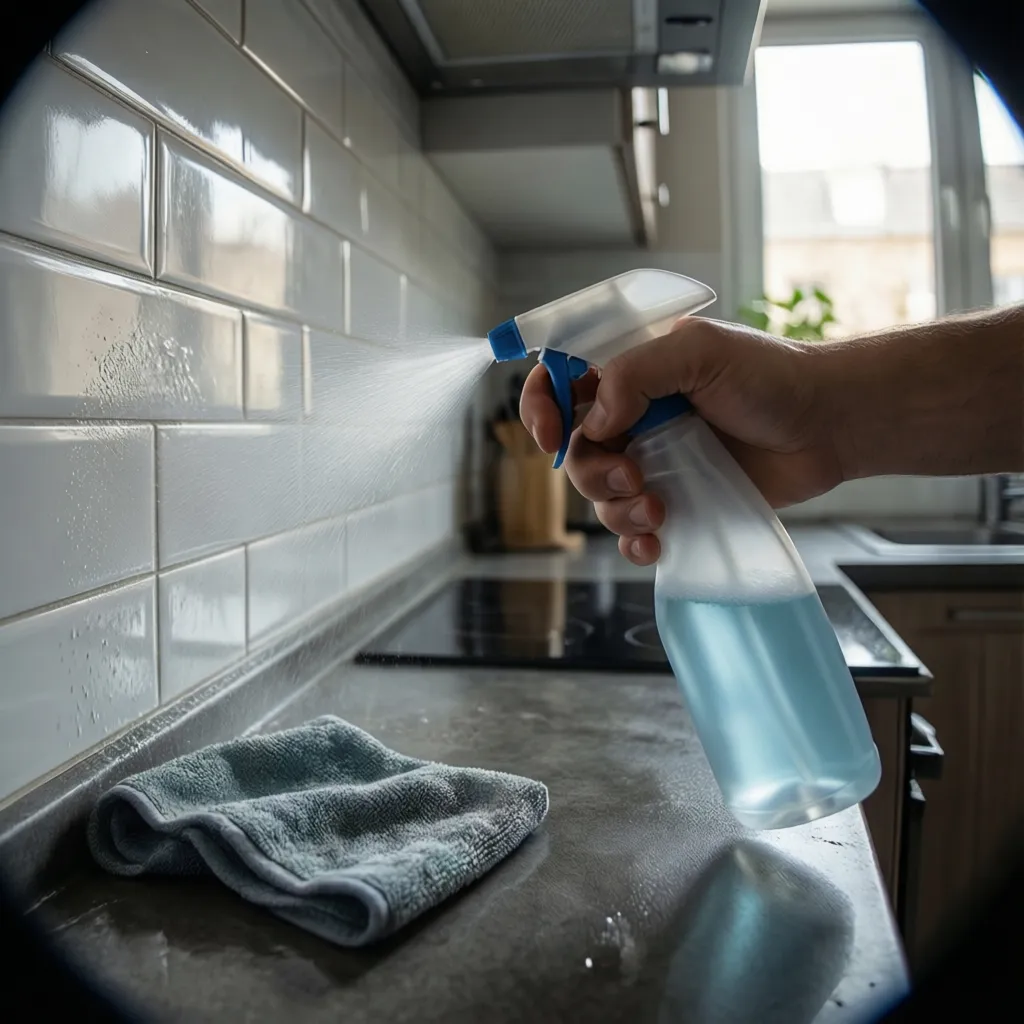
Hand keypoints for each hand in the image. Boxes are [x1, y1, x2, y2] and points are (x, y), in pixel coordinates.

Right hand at [519, 317, 843, 565]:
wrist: (828, 425)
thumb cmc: (771, 376)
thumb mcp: (700, 351)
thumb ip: (637, 373)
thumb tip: (595, 420)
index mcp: (629, 373)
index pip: (559, 383)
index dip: (541, 408)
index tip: (551, 437)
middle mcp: (634, 417)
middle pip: (575, 451)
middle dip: (591, 472)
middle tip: (632, 475)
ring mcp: (654, 461)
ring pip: (599, 496)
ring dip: (616, 510)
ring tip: (659, 509)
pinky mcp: (678, 501)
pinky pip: (633, 530)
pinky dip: (634, 542)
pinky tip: (655, 542)